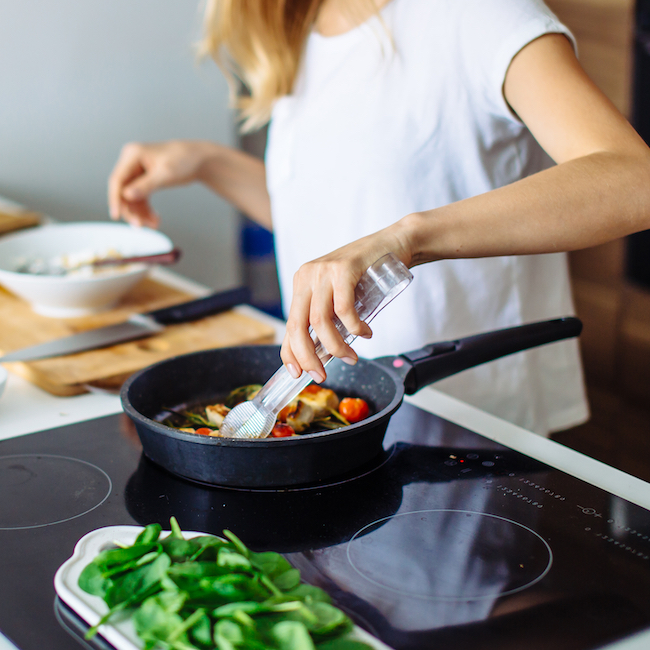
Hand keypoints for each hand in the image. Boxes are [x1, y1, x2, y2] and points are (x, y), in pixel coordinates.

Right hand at [108, 140, 215, 226]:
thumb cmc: (185, 160)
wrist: (199, 159)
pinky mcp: (144, 180)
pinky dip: (146, 210)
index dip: (115, 199)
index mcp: (133, 154)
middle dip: (131, 210)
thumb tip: (126, 195)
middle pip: (123, 191)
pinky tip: (155, 219)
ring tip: (154, 225)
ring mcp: (137, 171)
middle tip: (140, 225)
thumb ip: (146, 185)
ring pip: (132, 198)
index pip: (117, 180)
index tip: (116, 216)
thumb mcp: (166, 174)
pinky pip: (140, 198)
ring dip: (140, 213)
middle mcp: (132, 162)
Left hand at [280, 226, 412, 381]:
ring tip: (351, 357)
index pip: (289, 325)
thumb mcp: (340, 295)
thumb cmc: (368, 273)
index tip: (297, 374)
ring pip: (320, 321)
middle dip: (308, 357)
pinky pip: (343, 309)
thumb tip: (322, 353)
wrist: (394, 243)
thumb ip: (329, 317)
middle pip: (297, 326)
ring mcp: (323, 271)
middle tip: (321, 375)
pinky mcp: (343, 268)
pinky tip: (365, 333)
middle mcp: (307, 276)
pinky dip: (354, 328)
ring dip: (336, 347)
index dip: (290, 353)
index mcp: (301, 283)